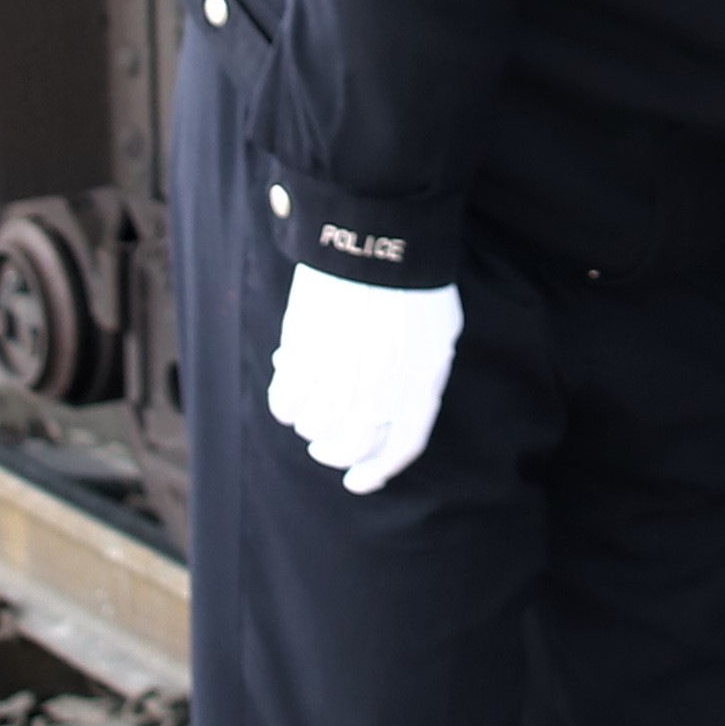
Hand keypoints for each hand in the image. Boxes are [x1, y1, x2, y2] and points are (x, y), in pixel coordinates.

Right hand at [269, 262, 464, 493]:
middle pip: (352, 446)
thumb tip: (387, 396)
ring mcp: (339, 379)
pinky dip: (285, 404)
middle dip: (337, 454)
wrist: (377, 244)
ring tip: (308, 409)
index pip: (401, 448)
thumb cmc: (414, 282)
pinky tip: (288, 391)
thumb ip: (420, 372)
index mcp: (419, 387)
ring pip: (316, 428)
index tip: (358, 481)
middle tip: (325, 448)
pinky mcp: (303, 360)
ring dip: (310, 426)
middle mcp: (380, 393)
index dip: (378, 471)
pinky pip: (286, 402)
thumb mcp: (439, 333)